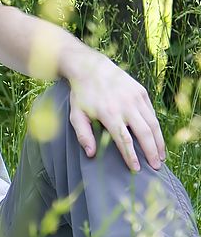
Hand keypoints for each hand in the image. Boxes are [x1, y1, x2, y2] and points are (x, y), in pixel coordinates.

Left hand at [67, 55, 164, 171]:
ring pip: (153, 124)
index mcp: (109, 114)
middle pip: (144, 133)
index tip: (136, 169)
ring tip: (160, 156)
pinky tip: (156, 137)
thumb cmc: (82, 95)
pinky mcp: (141, 92)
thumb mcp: (76, 115)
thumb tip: (92, 154)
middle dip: (152, 152)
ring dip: (159, 141)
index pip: (124, 140)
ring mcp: (136, 98)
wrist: (90, 68)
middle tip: (156, 167)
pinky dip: (155, 127)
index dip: (131, 156)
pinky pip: (151, 113)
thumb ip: (83, 135)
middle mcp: (126, 106)